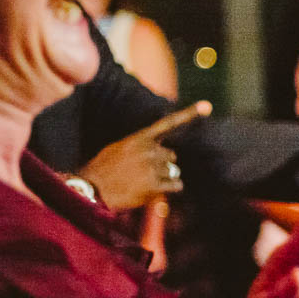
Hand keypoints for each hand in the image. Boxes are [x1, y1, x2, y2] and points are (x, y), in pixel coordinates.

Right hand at [78, 101, 210, 209]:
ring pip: (173, 171)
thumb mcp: (118, 147)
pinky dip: (169, 189)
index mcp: (139, 138)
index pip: (167, 123)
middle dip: (162, 164)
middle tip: (143, 173)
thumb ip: (140, 145)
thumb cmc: (102, 169)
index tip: (206, 106)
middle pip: (171, 155)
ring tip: (143, 183)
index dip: (189, 114)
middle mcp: (149, 150)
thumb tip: (158, 148)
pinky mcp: (155, 186)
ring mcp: (153, 168)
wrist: (92, 190)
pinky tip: (153, 191)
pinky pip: (175, 185)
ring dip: (164, 178)